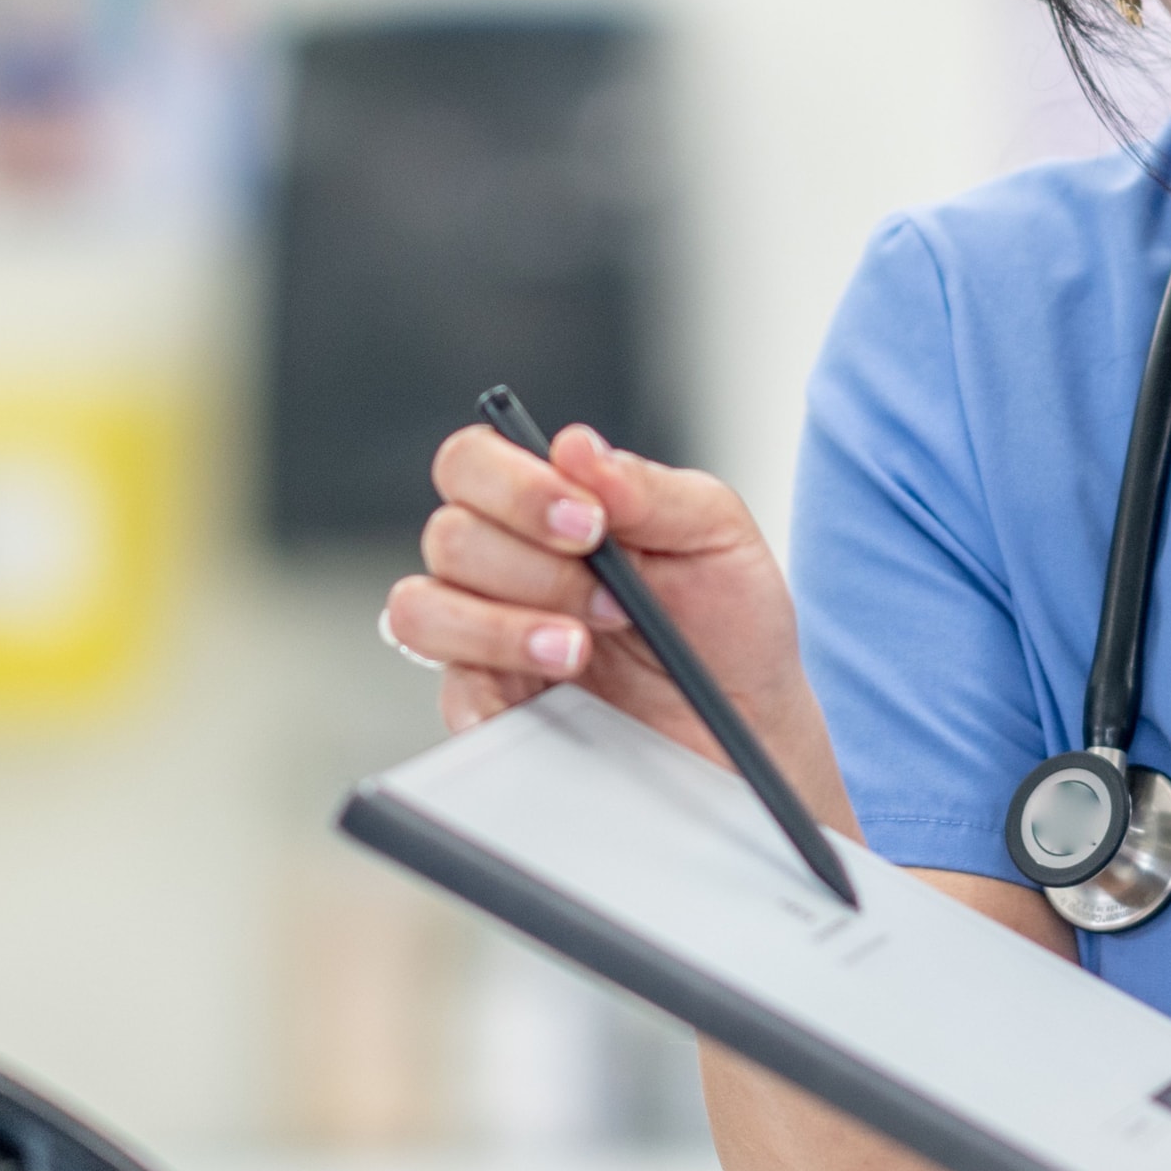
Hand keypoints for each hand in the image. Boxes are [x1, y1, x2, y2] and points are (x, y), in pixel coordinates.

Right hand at [382, 423, 837, 799]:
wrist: (750, 722)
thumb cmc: (729, 621)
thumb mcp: (716, 535)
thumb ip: (647, 488)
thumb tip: (576, 448)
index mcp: (548, 507)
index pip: (474, 463)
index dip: (515, 484)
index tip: (588, 520)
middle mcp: (503, 566)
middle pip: (448, 535)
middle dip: (536, 568)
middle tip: (614, 602)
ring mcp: (486, 638)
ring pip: (421, 610)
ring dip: (501, 626)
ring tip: (580, 650)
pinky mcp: (491, 707)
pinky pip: (449, 696)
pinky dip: (492, 694)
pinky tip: (554, 696)